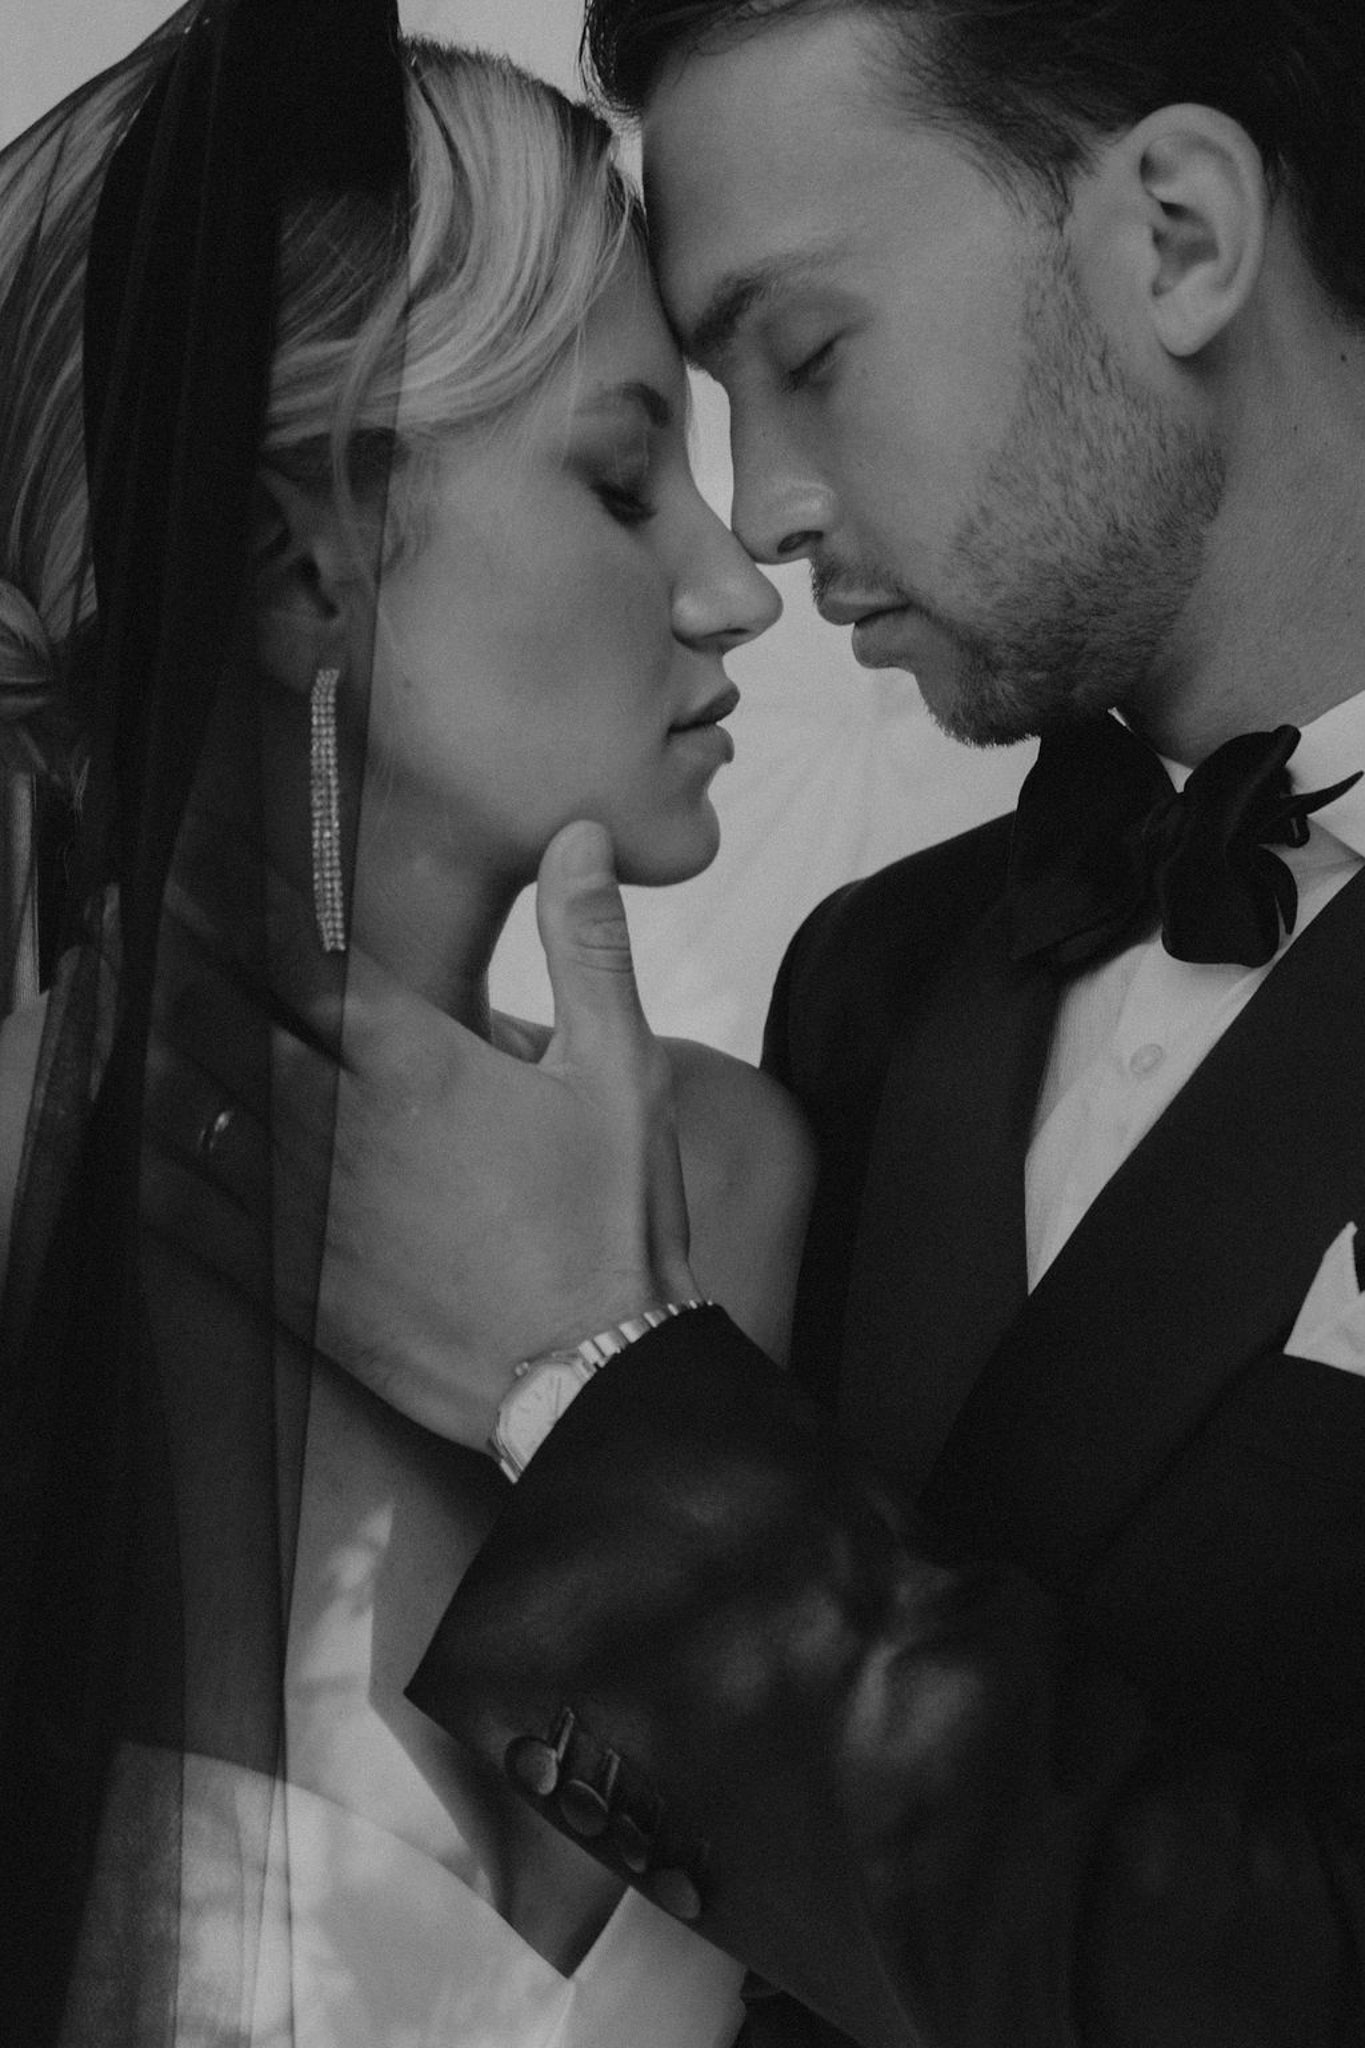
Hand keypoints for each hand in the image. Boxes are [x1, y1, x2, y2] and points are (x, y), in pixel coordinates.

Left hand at [141, 824, 696, 1451]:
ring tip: (147, 1020)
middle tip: (164, 931)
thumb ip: (587, 946)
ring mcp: (304, 1208)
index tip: (207, 858)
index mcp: (412, 1061)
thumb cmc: (612, 1216)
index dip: (241, 897)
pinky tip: (148, 1140)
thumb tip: (578, 835)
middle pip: (222, 1022)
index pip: (296, 952)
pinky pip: (192, 1212)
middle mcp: (337, 1125)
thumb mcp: (621, 1069)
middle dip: (192, 970)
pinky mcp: (293, 1280)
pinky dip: (161, 1164)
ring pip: (194, 1109)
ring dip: (169, 1058)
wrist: (594, 1372)